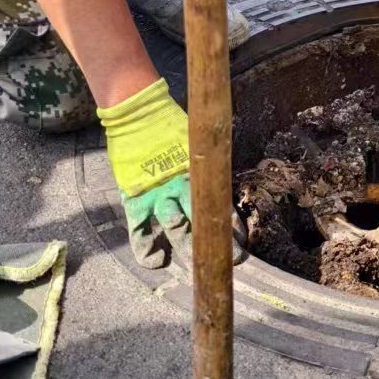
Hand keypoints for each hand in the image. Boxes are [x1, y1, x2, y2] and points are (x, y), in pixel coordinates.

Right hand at [98, 78, 246, 269]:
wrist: (137, 114)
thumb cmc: (170, 124)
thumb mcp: (196, 142)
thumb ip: (206, 163)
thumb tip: (222, 177)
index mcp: (198, 171)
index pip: (220, 204)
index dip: (232, 225)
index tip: (243, 242)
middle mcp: (181, 185)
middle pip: (203, 220)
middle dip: (217, 242)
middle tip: (234, 260)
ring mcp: (157, 193)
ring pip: (176, 227)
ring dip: (187, 247)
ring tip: (196, 264)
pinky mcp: (136, 198)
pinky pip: (140, 230)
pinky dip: (146, 249)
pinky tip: (157, 261)